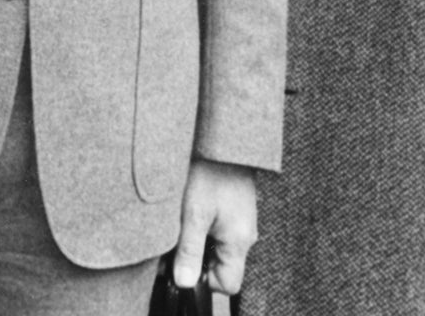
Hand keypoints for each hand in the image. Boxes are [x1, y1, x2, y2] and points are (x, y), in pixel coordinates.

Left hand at [173, 158, 257, 294]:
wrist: (221, 140)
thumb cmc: (208, 173)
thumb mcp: (192, 214)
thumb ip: (189, 251)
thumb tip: (184, 283)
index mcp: (239, 242)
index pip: (228, 284)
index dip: (203, 280)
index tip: (183, 261)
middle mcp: (245, 235)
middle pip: (222, 266)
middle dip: (198, 257)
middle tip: (179, 235)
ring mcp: (241, 221)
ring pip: (218, 246)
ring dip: (199, 239)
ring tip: (184, 216)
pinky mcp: (234, 208)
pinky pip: (219, 229)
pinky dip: (203, 225)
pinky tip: (191, 205)